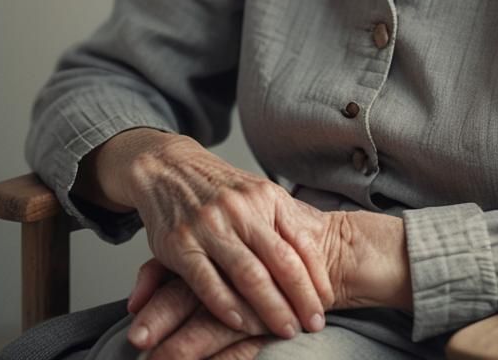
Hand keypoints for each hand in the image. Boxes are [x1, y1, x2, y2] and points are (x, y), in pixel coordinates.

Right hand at [125, 208, 411, 351]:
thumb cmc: (221, 188)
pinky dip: (227, 308)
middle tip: (315, 324)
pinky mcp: (181, 245)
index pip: (300, 242)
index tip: (328, 301)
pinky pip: (207, 283)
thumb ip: (284, 221)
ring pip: (248, 275)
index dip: (317, 276)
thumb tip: (319, 254)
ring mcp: (209, 227)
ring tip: (286, 330)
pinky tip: (243, 325)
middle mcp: (240, 210)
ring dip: (270, 309)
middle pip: (280, 262)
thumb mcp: (258, 193)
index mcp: (265, 197)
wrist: (169, 168)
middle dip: (301, 298)